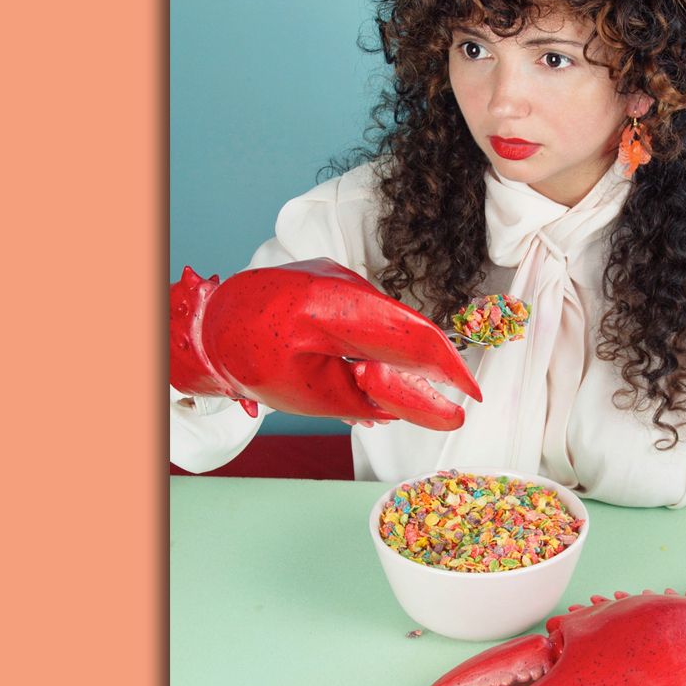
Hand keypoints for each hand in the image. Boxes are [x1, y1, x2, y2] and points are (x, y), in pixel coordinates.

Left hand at [171, 258, 481, 429]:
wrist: (213, 322)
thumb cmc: (254, 359)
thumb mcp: (314, 394)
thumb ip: (372, 400)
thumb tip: (427, 408)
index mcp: (338, 307)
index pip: (414, 338)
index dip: (451, 369)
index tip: (473, 396)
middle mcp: (344, 281)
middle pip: (407, 330)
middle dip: (426, 371)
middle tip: (437, 408)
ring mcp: (339, 276)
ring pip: (390, 324)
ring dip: (396, 361)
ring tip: (369, 393)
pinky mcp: (335, 280)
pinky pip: (371, 316)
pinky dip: (375, 346)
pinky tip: (354, 370)